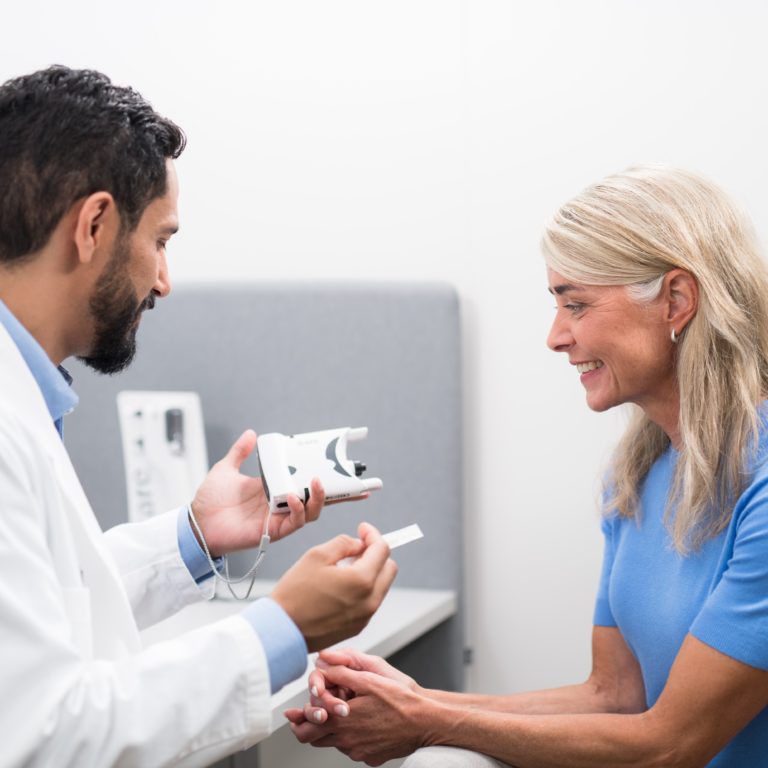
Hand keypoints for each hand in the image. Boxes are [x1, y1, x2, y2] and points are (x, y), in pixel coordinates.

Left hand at [190, 429, 324, 556]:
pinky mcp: (273, 531)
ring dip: (317, 499)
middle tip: (327, 473)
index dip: (314, 475)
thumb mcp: (226, 469)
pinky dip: (299, 510)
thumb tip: (251, 433)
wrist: (197, 522)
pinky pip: (294, 523)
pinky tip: (292, 497)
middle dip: (324, 489)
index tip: (322, 460)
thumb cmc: (210, 500)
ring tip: (315, 482)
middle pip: (311, 499)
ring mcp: (277, 518)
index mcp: (270, 489)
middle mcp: (278, 504)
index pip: (299, 482)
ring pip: (310, 512)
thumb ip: (239, 452)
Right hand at [271, 522, 397, 651]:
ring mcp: (365, 616)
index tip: (363, 529)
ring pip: (381, 586)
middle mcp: (369, 601)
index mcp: (362, 581)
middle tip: (357, 547)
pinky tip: (342, 584)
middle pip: (389, 568)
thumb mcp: (316, 555)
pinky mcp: (358, 627)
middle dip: (376, 553)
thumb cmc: (294, 595)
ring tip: (345, 566)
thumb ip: (343, 543)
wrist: (282, 631)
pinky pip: (370, 601)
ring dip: (371, 571)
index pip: (382, 550)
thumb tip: (358, 544)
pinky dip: (364, 588)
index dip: (373, 534)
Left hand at [285, 662, 430, 764]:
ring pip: (335, 742)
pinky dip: (352, 736)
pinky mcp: (371, 757)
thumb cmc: (401, 699)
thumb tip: (322, 664)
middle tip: (311, 714)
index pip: (305, 729)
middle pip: (315, 739)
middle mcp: (347, 741)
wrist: (426, 721)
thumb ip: (341, 672)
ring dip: (334, 729)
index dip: (297, 720)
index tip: (292, 714)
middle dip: (311, 725)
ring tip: (345, 712)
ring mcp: (359, 752)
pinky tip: (364, 722)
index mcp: (342, 721)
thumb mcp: (369, 678)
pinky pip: (353, 748)